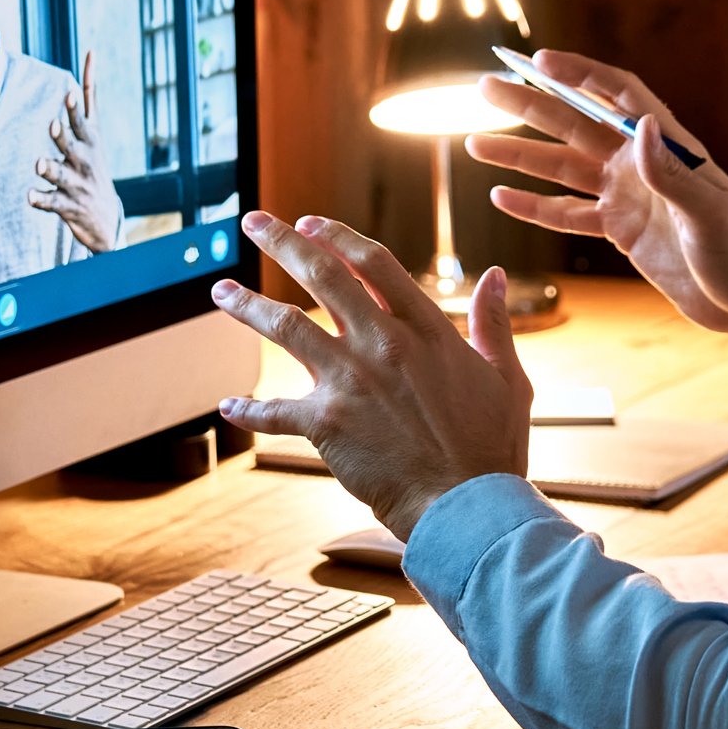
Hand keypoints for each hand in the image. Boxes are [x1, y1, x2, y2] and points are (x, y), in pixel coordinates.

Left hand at [29, 49, 121, 252]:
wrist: (105, 218)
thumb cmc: (94, 164)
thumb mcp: (95, 131)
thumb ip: (88, 96)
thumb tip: (90, 51)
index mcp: (90, 140)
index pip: (84, 120)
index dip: (76, 108)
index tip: (69, 92)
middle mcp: (84, 160)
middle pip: (73, 145)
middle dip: (64, 135)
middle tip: (54, 125)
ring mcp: (77, 183)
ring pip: (61, 174)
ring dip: (50, 168)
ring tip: (40, 164)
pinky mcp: (68, 205)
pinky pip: (52, 202)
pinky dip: (41, 199)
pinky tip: (30, 196)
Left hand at [211, 211, 532, 541]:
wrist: (467, 506)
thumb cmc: (492, 449)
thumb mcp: (507, 377)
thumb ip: (495, 323)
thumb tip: (494, 277)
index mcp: (427, 328)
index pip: (373, 263)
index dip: (337, 236)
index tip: (310, 223)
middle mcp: (383, 343)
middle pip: (322, 276)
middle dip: (282, 242)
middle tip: (253, 222)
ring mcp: (351, 381)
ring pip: (285, 326)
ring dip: (247, 305)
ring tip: (220, 291)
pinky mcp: (327, 424)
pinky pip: (274, 412)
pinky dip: (248, 411)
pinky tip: (228, 407)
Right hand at [469, 49, 727, 353]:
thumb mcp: (709, 215)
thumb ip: (672, 174)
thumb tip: (642, 127)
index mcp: (667, 148)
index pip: (618, 96)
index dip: (579, 74)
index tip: (538, 60)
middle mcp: (641, 165)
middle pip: (575, 124)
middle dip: (530, 105)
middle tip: (484, 87)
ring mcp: (628, 197)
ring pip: (562, 168)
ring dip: (520, 155)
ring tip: (474, 143)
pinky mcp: (621, 231)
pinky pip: (568, 214)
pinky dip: (535, 207)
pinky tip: (502, 197)